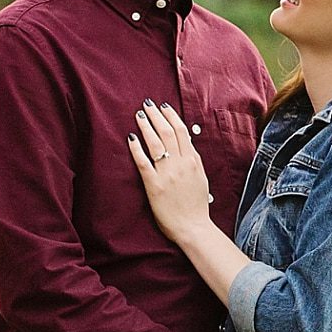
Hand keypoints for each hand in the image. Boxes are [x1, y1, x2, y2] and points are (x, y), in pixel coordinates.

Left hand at [127, 100, 211, 244]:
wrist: (193, 227)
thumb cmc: (196, 205)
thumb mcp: (200, 177)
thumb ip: (193, 160)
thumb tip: (186, 143)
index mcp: (193, 161)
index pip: (182, 132)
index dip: (171, 116)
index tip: (163, 106)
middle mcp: (181, 164)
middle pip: (168, 133)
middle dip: (157, 116)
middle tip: (147, 104)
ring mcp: (167, 174)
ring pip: (157, 144)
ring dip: (147, 126)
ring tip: (139, 115)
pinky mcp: (154, 186)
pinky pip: (143, 163)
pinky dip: (137, 149)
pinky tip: (131, 137)